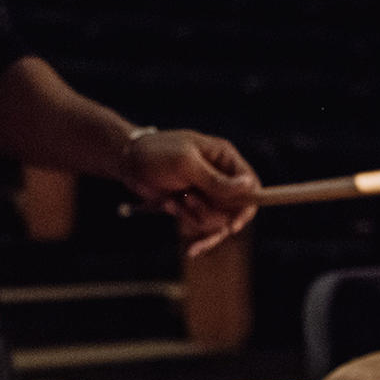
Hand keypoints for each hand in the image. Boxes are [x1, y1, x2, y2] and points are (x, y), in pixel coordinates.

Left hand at [122, 129, 259, 255]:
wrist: (128, 162)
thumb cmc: (158, 154)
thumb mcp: (186, 165)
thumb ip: (216, 180)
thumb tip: (249, 186)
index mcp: (224, 158)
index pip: (251, 185)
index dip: (247, 207)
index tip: (234, 225)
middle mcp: (220, 176)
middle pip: (234, 209)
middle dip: (210, 211)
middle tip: (187, 199)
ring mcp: (206, 192)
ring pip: (216, 220)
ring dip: (193, 214)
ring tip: (173, 197)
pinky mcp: (192, 204)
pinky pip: (199, 223)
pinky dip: (184, 218)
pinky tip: (168, 206)